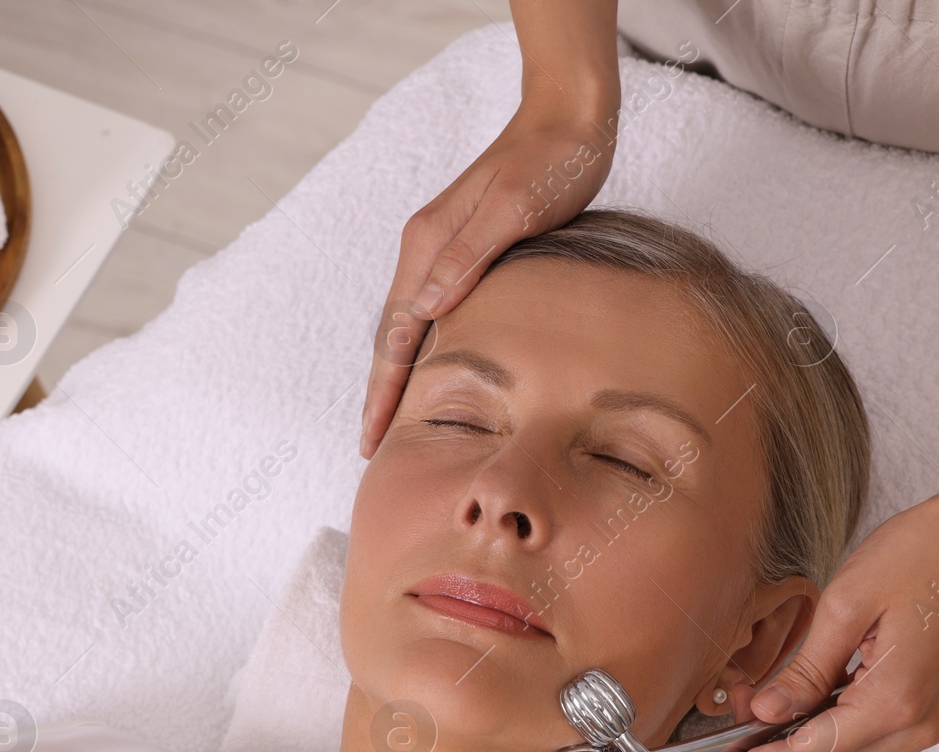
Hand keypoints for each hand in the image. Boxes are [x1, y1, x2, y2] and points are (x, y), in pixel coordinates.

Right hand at [359, 99, 615, 457]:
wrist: (568, 117)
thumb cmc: (551, 162)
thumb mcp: (514, 208)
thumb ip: (468, 256)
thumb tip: (426, 307)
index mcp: (428, 245)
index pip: (395, 333)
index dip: (383, 389)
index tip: (372, 435)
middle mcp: (425, 249)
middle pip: (392, 335)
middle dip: (380, 392)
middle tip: (370, 446)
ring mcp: (442, 249)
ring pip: (408, 326)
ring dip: (397, 374)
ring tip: (391, 420)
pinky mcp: (464, 250)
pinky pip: (431, 312)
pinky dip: (422, 348)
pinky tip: (431, 370)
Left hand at [686, 464, 938, 751]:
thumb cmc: (929, 553)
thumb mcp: (848, 604)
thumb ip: (804, 668)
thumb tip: (765, 712)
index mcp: (895, 701)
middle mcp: (919, 724)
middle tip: (730, 719)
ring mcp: (931, 720)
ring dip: (799, 746)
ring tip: (762, 703)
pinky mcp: (934, 708)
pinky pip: (871, 742)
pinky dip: (830, 732)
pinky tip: (804, 699)